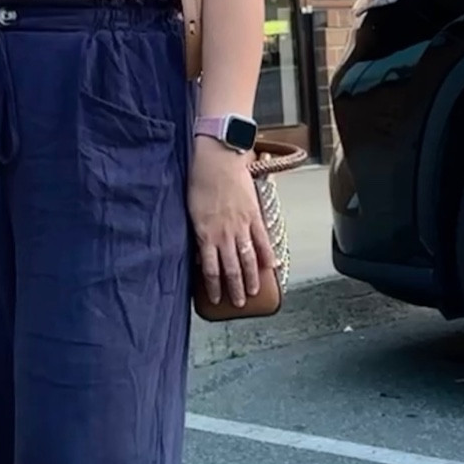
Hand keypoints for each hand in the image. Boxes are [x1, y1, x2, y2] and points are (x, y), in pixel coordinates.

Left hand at [189, 137, 275, 309]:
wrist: (217, 159)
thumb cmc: (199, 181)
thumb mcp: (191, 212)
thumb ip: (198, 235)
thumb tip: (202, 256)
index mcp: (206, 234)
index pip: (211, 269)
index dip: (213, 287)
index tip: (215, 299)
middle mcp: (225, 234)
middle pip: (231, 269)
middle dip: (235, 289)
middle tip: (238, 304)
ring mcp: (241, 225)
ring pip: (248, 258)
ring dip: (252, 277)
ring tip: (254, 292)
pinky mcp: (254, 214)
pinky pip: (263, 239)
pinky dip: (268, 254)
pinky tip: (272, 266)